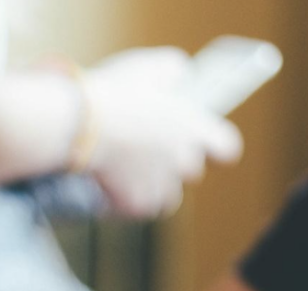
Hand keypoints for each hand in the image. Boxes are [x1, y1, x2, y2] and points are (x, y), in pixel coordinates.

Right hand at [85, 47, 243, 217]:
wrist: (80, 123)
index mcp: (194, 129)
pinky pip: (136, 208)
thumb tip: (182, 76)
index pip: (227, 149)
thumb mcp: (153, 66)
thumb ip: (177, 72)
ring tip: (126, 171)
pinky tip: (109, 184)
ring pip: (164, 197)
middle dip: (174, 164)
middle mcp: (183, 162)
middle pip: (191, 173)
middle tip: (149, 151)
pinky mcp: (135, 204)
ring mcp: (160, 187)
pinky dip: (124, 201)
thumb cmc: (116, 91)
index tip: (202, 145)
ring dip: (151, 187)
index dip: (215, 148)